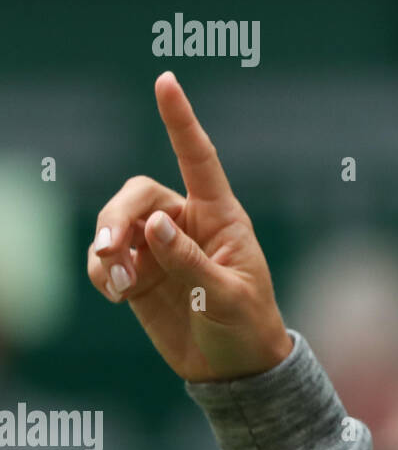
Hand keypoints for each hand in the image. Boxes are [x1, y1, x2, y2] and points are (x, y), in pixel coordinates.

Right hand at [87, 71, 293, 382]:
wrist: (233, 368)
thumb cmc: (245, 325)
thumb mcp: (226, 297)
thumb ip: (190, 262)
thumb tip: (152, 226)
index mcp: (221, 216)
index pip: (199, 158)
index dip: (180, 120)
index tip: (165, 81)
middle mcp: (186, 223)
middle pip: (137, 195)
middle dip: (116, 218)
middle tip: (112, 254)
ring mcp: (159, 248)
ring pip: (115, 224)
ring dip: (106, 249)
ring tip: (119, 285)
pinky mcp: (139, 274)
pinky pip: (105, 260)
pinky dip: (101, 273)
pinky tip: (117, 295)